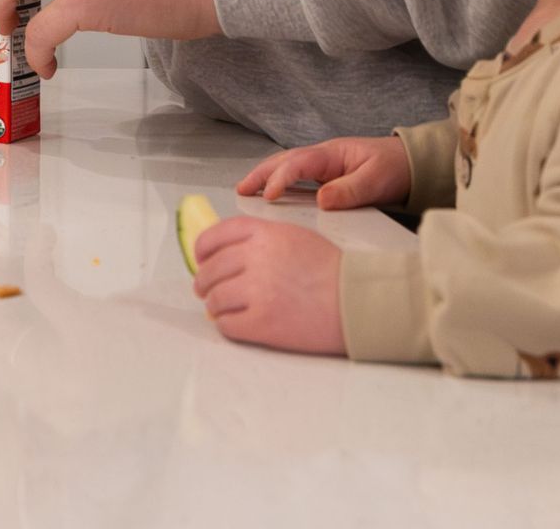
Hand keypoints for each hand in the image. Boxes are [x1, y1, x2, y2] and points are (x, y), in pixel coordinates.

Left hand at [190, 215, 345, 354]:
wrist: (359, 303)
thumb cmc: (333, 272)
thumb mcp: (296, 237)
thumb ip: (261, 239)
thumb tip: (229, 253)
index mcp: (265, 234)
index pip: (215, 235)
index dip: (203, 249)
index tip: (201, 258)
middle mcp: (257, 259)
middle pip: (210, 269)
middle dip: (204, 281)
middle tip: (206, 289)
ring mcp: (258, 292)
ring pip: (214, 298)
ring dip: (214, 305)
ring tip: (222, 308)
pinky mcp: (262, 323)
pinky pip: (226, 324)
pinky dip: (226, 324)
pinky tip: (235, 323)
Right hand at [237, 134, 412, 210]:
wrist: (413, 164)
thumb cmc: (396, 168)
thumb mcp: (377, 180)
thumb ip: (350, 191)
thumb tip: (320, 201)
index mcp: (332, 154)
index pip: (298, 163)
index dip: (280, 178)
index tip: (268, 196)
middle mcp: (323, 157)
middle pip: (284, 160)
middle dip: (260, 174)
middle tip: (240, 190)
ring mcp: (324, 166)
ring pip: (288, 167)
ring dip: (266, 177)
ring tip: (246, 192)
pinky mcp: (327, 176)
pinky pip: (298, 178)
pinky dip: (281, 183)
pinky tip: (273, 196)